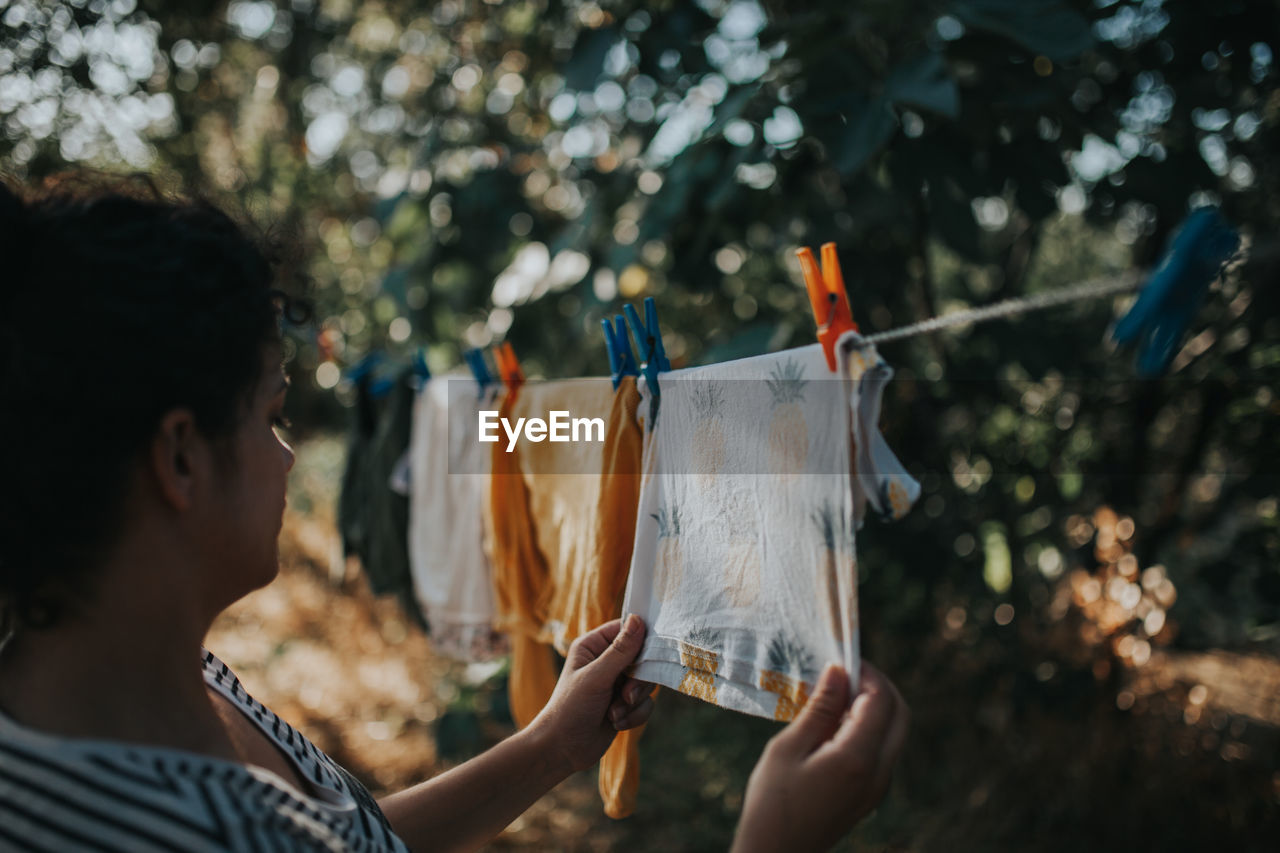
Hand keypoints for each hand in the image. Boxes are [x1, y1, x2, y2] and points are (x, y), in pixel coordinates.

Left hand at [529, 614, 655, 773]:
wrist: (562, 750)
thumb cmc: (570, 708)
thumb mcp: (596, 677)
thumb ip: (620, 651)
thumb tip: (638, 619)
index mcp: (593, 646)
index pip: (625, 630)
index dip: (641, 639)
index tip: (650, 653)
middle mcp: (606, 661)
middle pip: (642, 658)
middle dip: (637, 682)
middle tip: (625, 695)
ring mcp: (617, 683)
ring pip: (646, 683)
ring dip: (634, 701)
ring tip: (614, 713)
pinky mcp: (624, 704)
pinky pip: (645, 703)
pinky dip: (634, 715)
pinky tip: (616, 723)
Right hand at [732, 662, 908, 852]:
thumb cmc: (772, 801)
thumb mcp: (789, 747)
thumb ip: (820, 708)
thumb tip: (839, 671)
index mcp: (858, 758)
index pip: (881, 701)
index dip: (867, 673)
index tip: (842, 657)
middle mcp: (879, 773)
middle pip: (901, 715)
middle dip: (880, 686)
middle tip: (847, 671)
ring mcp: (879, 787)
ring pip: (895, 733)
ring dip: (876, 707)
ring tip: (837, 695)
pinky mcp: (871, 795)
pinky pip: (884, 751)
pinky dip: (870, 728)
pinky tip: (837, 723)